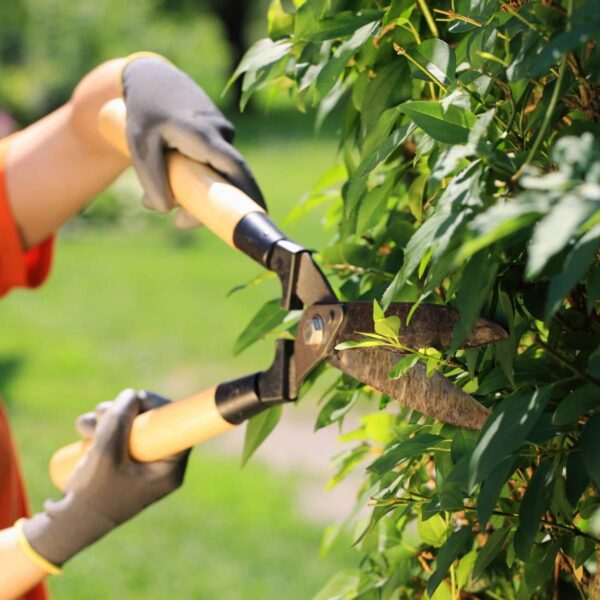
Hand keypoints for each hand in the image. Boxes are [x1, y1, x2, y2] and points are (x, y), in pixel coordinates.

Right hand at [22, 389, 189, 566]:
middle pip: (153, 423)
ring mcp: (140, 463)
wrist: (68, 524)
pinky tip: (84, 430)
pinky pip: (118, 435)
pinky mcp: (122, 462)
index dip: (160, 407)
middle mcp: (159, 465)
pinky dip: (102, 428)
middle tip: (102, 412)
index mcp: (168, 470)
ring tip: (84, 427)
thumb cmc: (93, 495)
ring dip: (108, 417)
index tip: (140, 398)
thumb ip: (120, 421)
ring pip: (132, 426)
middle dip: (125, 411)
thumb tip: (132, 395)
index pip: (178, 429)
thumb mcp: (106, 454)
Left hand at [122, 56, 264, 225]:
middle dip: (214, 205)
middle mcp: (220, 134)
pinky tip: (168, 178)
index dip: (250, 193)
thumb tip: (165, 210)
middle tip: (181, 222)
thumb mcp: (139, 144)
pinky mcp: (217, 138)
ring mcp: (222, 134)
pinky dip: (195, 178)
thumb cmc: (145, 110)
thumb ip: (151, 179)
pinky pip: (212, 165)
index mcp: (205, 135)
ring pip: (216, 174)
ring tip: (157, 196)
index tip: (261, 214)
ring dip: (195, 191)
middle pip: (229, 179)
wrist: (153, 76)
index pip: (236, 168)